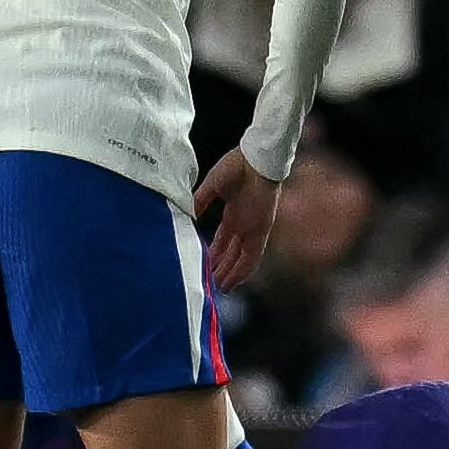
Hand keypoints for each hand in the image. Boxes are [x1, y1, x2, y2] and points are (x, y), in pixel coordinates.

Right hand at [191, 149, 280, 291]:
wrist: (255, 159)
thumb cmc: (236, 166)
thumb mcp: (211, 186)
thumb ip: (200, 201)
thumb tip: (188, 215)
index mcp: (234, 211)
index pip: (224, 238)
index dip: (216, 251)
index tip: (206, 263)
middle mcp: (244, 222)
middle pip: (233, 251)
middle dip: (222, 267)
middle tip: (211, 282)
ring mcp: (253, 228)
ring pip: (242, 258)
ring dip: (231, 274)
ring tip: (219, 289)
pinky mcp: (261, 231)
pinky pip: (252, 257)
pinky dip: (242, 271)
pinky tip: (232, 282)